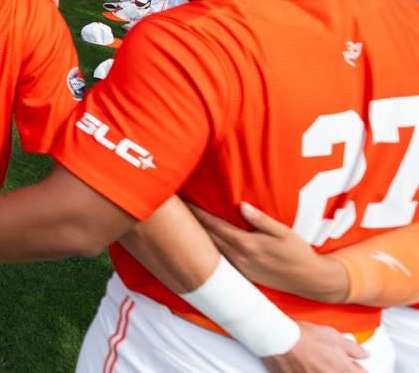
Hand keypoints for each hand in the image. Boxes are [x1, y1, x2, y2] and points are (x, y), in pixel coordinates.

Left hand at [190, 203, 349, 302]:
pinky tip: (199, 243)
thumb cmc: (298, 253)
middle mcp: (238, 258)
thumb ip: (261, 220)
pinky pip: (219, 260)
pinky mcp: (242, 275)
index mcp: (246, 245)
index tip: (182, 202)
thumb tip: (242, 206)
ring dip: (196, 238)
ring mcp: (238, 269)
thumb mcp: (284, 232)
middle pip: (206, 238)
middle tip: (174, 210)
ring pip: (210, 250)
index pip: (214, 225)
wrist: (310, 281)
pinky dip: (207, 250)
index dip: (197, 213)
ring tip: (181, 224)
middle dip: (190, 224)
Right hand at [261, 322, 366, 371]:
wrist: (278, 340)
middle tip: (329, 362)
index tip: (353, 365)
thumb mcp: (333, 335)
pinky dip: (310, 372)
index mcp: (345, 370)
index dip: (356, 369)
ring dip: (324, 369)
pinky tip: (307, 367)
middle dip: (341, 369)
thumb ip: (353, 348)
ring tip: (317, 363)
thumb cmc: (304, 336)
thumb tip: (364, 354)